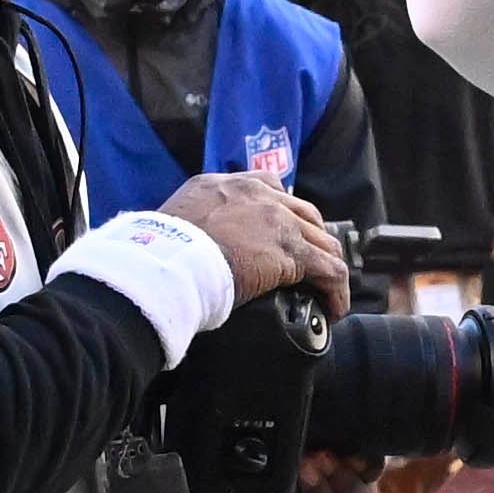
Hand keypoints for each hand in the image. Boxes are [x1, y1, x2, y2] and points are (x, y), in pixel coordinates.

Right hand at [162, 168, 349, 320]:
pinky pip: (329, 270)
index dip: (284, 212)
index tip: (285, 233)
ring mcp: (277, 220)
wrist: (165, 265)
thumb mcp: (174, 223)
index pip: (269, 187)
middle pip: (303, 213)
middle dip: (312, 239)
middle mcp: (255, 194)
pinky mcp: (291, 252)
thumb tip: (194, 249)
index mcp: (223, 185)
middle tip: (312, 265)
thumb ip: (193, 226)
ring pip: (321, 241)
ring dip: (328, 266)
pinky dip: (336, 289)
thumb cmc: (157, 254)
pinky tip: (334, 307)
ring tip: (328, 291)